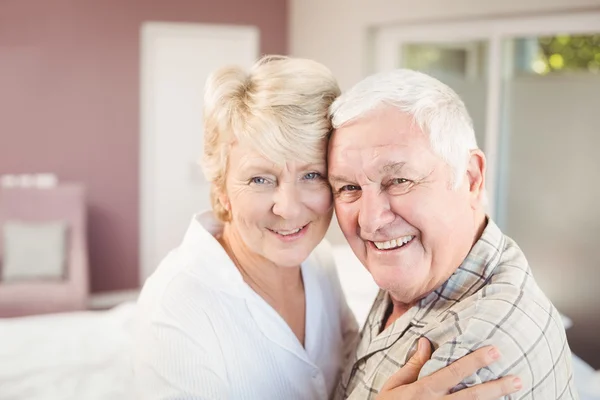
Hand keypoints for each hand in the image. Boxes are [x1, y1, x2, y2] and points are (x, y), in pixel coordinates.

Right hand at [376, 338, 521, 398]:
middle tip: (517, 379)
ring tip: (515, 394)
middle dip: (496, 387)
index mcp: (423, 391)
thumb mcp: (393, 385)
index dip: (475, 361)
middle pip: (472, 396)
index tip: (494, 351)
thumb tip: (426, 342)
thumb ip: (412, 365)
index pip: (454, 373)